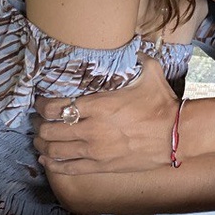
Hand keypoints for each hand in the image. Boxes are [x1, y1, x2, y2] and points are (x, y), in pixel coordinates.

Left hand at [34, 56, 178, 173]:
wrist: (176, 135)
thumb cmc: (162, 105)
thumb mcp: (151, 74)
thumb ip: (139, 59)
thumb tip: (136, 47)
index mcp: (99, 106)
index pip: (57, 107)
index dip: (43, 105)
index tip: (42, 102)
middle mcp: (92, 129)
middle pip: (50, 130)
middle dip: (40, 125)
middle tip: (38, 120)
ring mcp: (95, 150)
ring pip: (56, 150)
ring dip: (43, 144)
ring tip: (39, 139)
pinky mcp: (102, 166)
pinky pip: (69, 168)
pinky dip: (54, 164)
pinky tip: (47, 159)